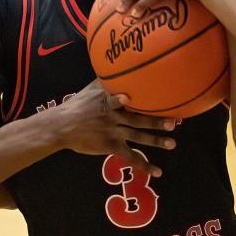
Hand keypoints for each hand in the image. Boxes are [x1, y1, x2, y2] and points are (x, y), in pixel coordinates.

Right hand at [54, 83, 176, 177]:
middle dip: (157, 120)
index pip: (132, 96)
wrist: (61, 126)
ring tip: (172, 143)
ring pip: (138, 136)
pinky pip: (131, 157)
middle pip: (139, 118)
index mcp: (111, 99)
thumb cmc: (76, 106)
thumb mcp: (90, 88)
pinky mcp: (110, 146)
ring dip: (156, 140)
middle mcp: (114, 115)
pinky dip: (145, 165)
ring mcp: (113, 131)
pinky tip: (157, 172)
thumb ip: (106, 79)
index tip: (165, 95)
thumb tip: (116, 63)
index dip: (147, 97)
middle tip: (174, 121)